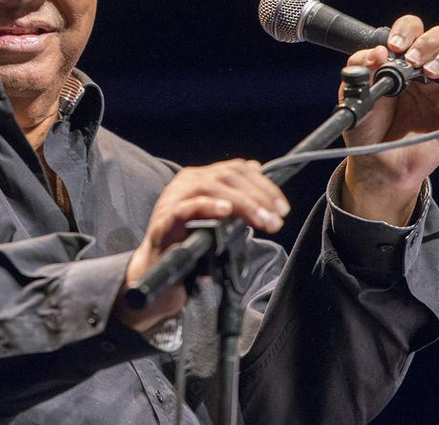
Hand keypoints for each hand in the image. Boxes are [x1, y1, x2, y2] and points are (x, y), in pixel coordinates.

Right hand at [114, 159, 288, 331]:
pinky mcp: (164, 221)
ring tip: (262, 221)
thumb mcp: (216, 216)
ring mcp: (172, 200)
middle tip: (276, 219)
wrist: (157, 269)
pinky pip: (185, 208)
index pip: (235, 169)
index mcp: (198, 179)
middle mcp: (185, 183)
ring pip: (210, 188)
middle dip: (258, 196)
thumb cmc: (188, 243)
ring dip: (243, 204)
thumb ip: (234, 195)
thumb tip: (257, 168)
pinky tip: (226, 211)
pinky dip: (208, 206)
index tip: (282, 208)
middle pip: (227, 176)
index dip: (263, 185)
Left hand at [341, 15, 438, 224]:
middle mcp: (423, 69)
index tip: (394, 47)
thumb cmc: (365, 129)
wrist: (377, 164)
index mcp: (398, 61)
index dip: (406, 30)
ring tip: (429, 73)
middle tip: (411, 59)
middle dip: (427, 41)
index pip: (411, 29)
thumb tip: (378, 52)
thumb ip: (360, 70)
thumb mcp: (354, 96)